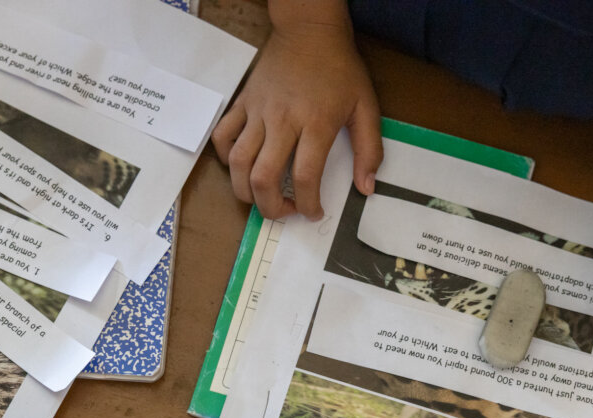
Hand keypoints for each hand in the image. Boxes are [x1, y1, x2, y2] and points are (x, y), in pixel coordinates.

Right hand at [211, 1, 382, 219]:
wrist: (309, 31)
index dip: (307, 204)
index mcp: (316, 123)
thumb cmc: (340, 70)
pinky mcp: (242, 103)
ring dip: (245, 191)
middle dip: (271, 208)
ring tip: (261, 198)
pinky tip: (241, 166)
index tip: (314, 212)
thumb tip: (366, 188)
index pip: (305, 176)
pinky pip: (222, 137)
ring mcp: (258, 112)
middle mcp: (283, 120)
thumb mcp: (366, 107)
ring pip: (238, 163)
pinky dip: (226, 158)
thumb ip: (369, 150)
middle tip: (284, 212)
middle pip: (263, 178)